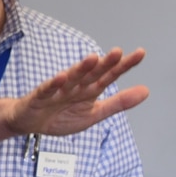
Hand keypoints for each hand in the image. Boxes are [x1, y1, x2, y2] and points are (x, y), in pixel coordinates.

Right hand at [4, 48, 149, 137]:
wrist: (29, 123)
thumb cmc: (60, 116)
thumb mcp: (94, 114)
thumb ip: (118, 103)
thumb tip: (146, 91)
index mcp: (90, 89)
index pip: (110, 75)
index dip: (124, 65)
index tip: (140, 53)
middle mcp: (77, 86)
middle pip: (93, 73)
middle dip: (104, 64)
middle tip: (117, 53)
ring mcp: (58, 90)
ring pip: (72, 78)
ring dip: (81, 68)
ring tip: (92, 59)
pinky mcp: (40, 97)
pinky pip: (47, 90)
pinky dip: (54, 84)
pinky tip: (62, 78)